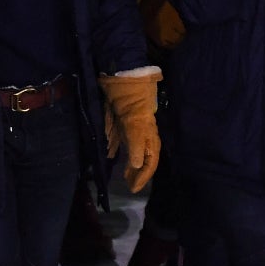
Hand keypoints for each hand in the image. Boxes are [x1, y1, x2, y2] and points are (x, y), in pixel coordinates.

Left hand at [99, 71, 160, 192]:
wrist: (123, 77)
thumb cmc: (130, 100)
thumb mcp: (133, 123)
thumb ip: (136, 144)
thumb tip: (139, 164)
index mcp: (148, 134)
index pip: (150, 160)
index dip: (144, 175)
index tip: (134, 188)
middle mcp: (142, 133)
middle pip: (144, 157)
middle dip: (139, 173)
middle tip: (130, 186)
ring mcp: (132, 127)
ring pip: (134, 150)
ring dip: (131, 164)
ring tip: (125, 176)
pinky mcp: (122, 121)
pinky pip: (123, 140)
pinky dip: (119, 150)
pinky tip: (113, 156)